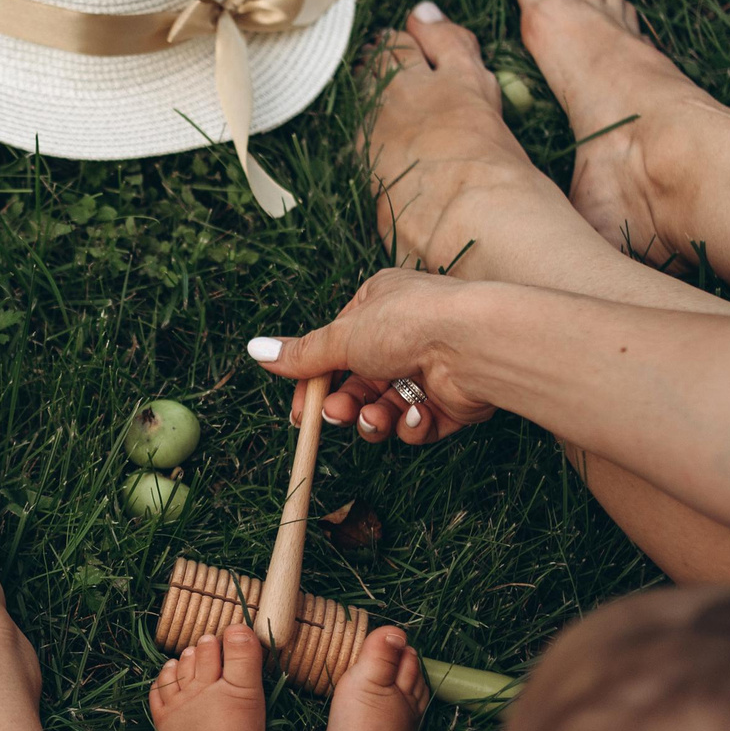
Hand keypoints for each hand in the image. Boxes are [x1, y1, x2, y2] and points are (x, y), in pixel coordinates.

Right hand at [252, 270, 496, 445]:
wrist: (474, 345)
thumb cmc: (409, 323)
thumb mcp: (342, 336)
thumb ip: (302, 353)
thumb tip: (255, 351)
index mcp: (378, 305)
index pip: (335, 349)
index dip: (315, 382)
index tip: (300, 413)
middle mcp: (404, 334)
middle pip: (359, 383)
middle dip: (345, 405)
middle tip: (335, 417)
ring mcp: (429, 369)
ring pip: (386, 408)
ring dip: (375, 419)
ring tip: (376, 418)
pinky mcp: (451, 402)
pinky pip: (417, 423)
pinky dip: (412, 425)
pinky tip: (417, 414)